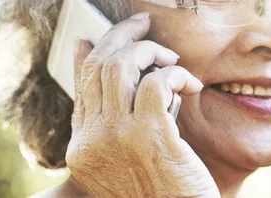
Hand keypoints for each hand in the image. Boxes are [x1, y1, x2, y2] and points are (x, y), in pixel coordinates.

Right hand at [66, 12, 219, 196]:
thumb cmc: (158, 192)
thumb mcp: (125, 159)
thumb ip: (117, 120)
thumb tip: (123, 80)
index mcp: (82, 148)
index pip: (81, 86)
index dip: (90, 54)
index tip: (98, 36)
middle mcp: (92, 140)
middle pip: (97, 67)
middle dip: (121, 36)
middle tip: (142, 25)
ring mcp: (117, 136)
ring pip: (120, 66)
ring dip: (150, 50)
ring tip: (170, 57)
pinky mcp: (150, 134)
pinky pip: (157, 82)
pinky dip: (175, 74)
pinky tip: (190, 84)